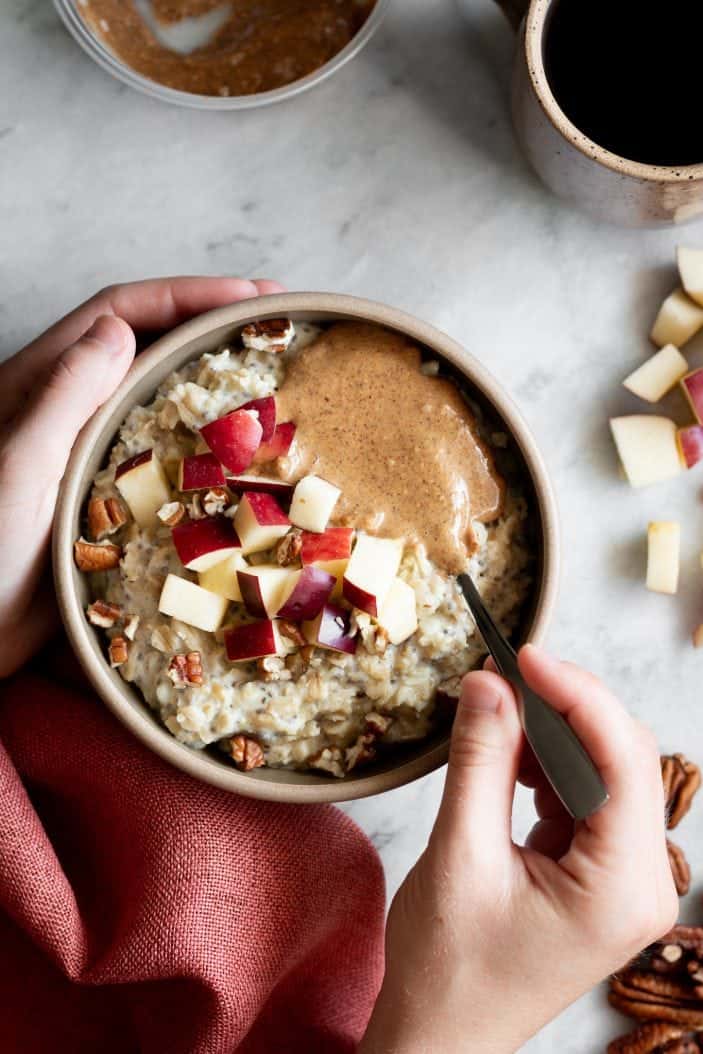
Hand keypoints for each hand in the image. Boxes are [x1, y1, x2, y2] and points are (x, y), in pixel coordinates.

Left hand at [0, 277, 282, 678]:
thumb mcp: (20, 468)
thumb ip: (64, 397)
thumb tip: (120, 330)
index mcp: (39, 387)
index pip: (120, 314)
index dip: (187, 296)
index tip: (251, 297)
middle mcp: (66, 410)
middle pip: (145, 344)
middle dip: (209, 324)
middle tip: (277, 324)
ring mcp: (88, 452)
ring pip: (157, 394)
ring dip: (211, 376)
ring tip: (270, 374)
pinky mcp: (105, 496)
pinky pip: (162, 451)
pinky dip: (202, 437)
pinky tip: (239, 447)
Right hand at [360, 645, 676, 1053]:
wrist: (438, 1039)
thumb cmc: (447, 971)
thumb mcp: (459, 856)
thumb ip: (480, 762)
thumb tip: (490, 683)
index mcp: (623, 888)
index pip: (623, 760)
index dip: (576, 695)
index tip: (523, 655)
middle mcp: (640, 882)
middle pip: (622, 759)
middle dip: (563, 708)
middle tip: (500, 674)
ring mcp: (621, 879)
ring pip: (602, 771)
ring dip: (549, 733)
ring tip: (493, 711)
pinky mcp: (595, 874)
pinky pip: (581, 796)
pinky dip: (543, 764)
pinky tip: (504, 751)